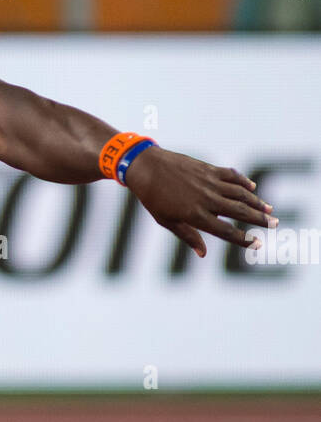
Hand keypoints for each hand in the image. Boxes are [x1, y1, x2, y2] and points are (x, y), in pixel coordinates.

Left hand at [123, 145, 276, 257]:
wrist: (147, 168)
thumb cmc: (154, 198)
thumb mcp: (168, 221)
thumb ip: (188, 236)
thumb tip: (203, 254)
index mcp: (196, 216)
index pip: (226, 231)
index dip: (244, 239)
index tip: (258, 244)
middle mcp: (207, 199)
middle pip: (240, 211)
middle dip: (259, 219)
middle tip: (275, 224)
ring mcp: (209, 182)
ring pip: (240, 193)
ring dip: (256, 202)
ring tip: (269, 209)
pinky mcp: (209, 169)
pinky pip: (231, 176)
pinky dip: (243, 182)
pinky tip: (252, 189)